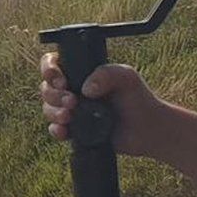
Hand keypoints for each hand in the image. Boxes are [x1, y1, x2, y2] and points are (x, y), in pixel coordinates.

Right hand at [39, 53, 166, 160]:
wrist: (149, 129)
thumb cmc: (138, 98)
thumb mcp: (126, 76)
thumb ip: (105, 74)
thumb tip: (85, 89)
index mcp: (80, 72)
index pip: (53, 64)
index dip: (49, 70)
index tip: (61, 80)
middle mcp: (73, 90)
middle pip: (46, 87)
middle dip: (53, 94)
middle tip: (71, 101)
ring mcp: (73, 111)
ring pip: (48, 108)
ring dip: (52, 111)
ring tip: (69, 116)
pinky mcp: (77, 131)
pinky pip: (56, 130)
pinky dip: (55, 130)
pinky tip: (63, 131)